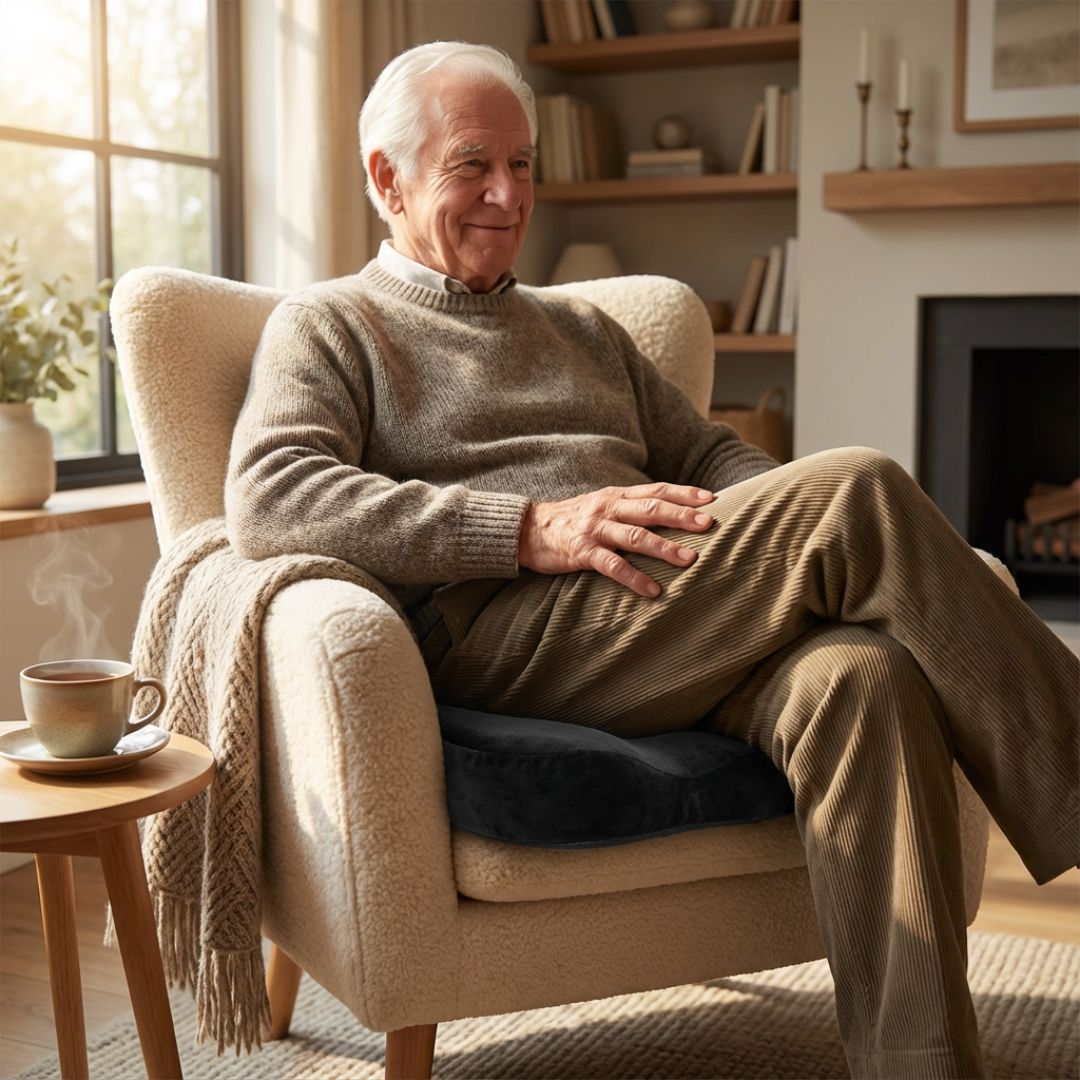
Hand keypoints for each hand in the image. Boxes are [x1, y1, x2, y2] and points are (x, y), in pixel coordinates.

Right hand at [518, 483, 715, 597]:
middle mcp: (607, 508)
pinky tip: (652, 590)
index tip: (710, 499)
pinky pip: (611, 566)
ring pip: (635, 536)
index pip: (655, 490)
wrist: (528, 529)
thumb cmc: (572, 519)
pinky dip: (634, 578)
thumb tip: (668, 512)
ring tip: (689, 560)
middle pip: (650, 509)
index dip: (683, 493)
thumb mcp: (601, 504)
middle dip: (681, 516)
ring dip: (664, 548)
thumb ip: (630, 506)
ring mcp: (594, 529)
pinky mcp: (581, 552)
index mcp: (616, 495)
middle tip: (708, 524)